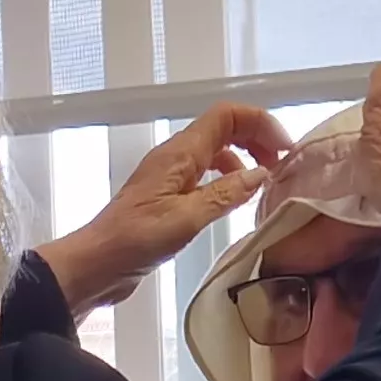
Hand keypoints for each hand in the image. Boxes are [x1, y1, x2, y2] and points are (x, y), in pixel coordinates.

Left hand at [37, 103, 294, 310]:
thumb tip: (262, 175)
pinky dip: (226, 181)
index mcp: (180, 153)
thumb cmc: (136, 240)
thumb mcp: (187, 218)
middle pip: (224, 130)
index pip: (227, 115)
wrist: (95, 265)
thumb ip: (226, 194)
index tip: (285, 150)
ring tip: (265, 186)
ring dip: (244, 161)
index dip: (260, 122)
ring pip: (215, 153)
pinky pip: (204, 177)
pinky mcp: (166, 198)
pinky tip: (236, 202)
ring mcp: (169, 177)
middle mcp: (175, 158)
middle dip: (257, 140)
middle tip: (281, 167)